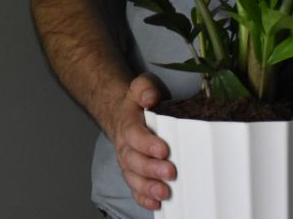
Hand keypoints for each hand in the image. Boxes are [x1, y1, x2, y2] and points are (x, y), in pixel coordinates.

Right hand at [112, 74, 175, 210]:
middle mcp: (125, 147)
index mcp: (127, 125)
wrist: (123, 117)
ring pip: (133, 178)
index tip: (163, 150)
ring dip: (147, 187)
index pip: (133, 135)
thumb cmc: (137, 106)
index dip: (146, 143)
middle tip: (169, 173)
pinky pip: (135, 190)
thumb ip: (144, 88)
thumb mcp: (140, 88)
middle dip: (150, 169)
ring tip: (164, 193)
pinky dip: (143, 198)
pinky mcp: (134, 175)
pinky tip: (155, 204)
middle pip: (133, 161)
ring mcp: (128, 163)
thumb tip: (149, 98)